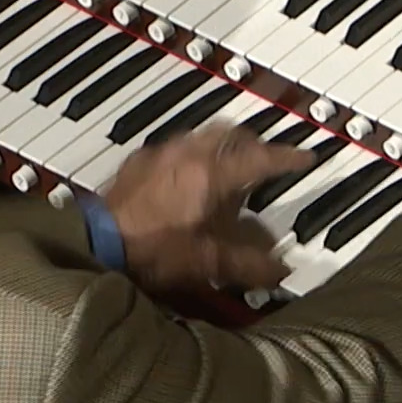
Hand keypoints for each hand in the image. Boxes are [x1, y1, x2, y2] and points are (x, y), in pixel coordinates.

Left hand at [102, 122, 313, 291]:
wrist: (96, 246)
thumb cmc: (150, 253)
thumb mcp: (208, 263)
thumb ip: (250, 265)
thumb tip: (279, 270)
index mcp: (212, 175)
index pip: (263, 158)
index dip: (288, 158)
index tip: (305, 156)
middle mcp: (188, 155)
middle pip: (232, 132)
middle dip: (253, 142)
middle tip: (264, 158)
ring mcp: (161, 154)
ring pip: (202, 135)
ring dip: (221, 146)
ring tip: (227, 168)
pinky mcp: (139, 162)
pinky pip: (174, 147)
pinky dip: (191, 156)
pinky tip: (186, 179)